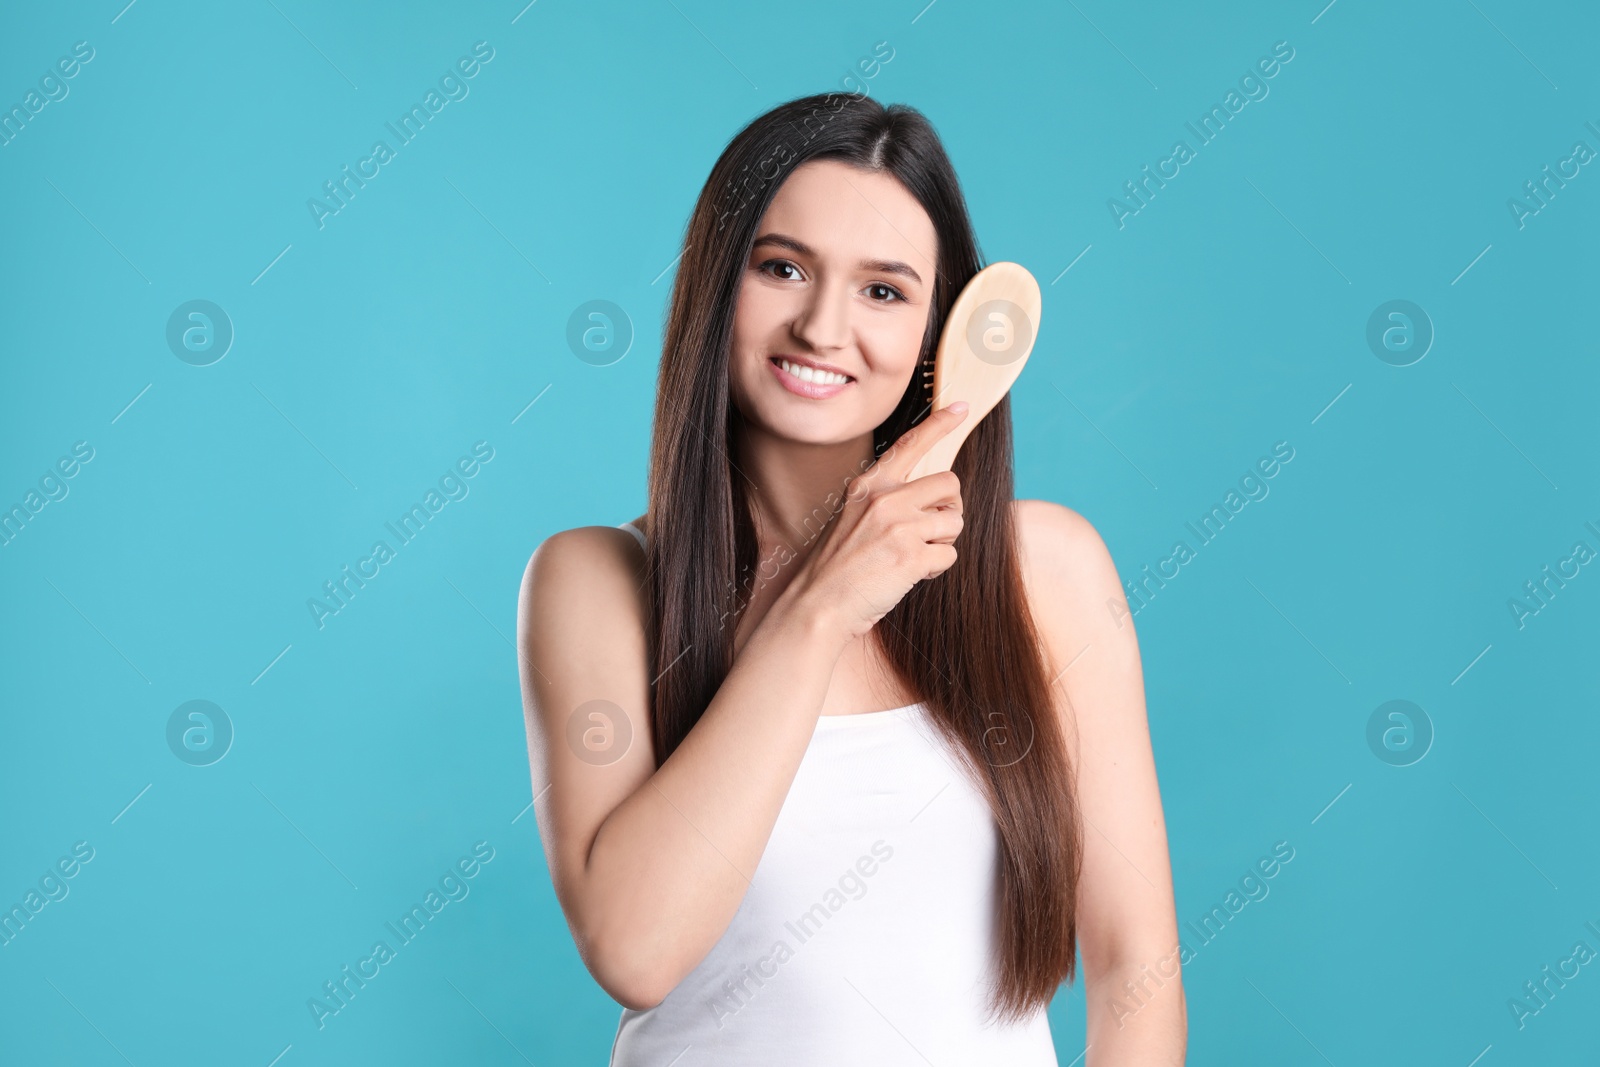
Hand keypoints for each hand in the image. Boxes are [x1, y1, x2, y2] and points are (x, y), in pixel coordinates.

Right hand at [784, 403, 969, 642]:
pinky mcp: (912, 556)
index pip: (910, 444)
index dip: (939, 424)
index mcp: (868, 485)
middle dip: (949, 509)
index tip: (961, 407)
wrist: (817, 605)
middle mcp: (885, 498)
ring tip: (912, 557)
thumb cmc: (836, 568)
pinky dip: (935, 568)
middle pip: (949, 484)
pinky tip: (910, 575)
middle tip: (930, 530)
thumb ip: (885, 501)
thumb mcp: (852, 518)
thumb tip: (929, 497)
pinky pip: (949, 554)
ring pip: (955, 521)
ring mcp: (899, 526)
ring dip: (942, 541)